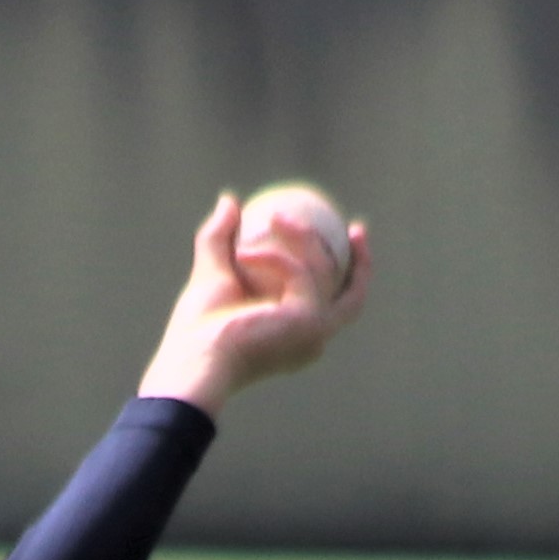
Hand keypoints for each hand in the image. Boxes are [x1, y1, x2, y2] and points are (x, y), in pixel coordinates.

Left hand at [136, 189, 372, 418]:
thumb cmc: (198, 329)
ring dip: (302, 237)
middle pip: (354, 298)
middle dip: (362, 261)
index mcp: (296, 337)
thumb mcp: (210, 273)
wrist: (195, 358)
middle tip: (354, 227)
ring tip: (276, 216)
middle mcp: (313, 341)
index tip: (336, 236)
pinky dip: (273, 257)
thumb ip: (219, 238)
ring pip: (325, 271)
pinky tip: (244, 254)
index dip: (343, 273)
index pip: (331, 305)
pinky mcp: (309, 321)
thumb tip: (230, 201)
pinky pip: (299, 272)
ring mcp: (315, 333)